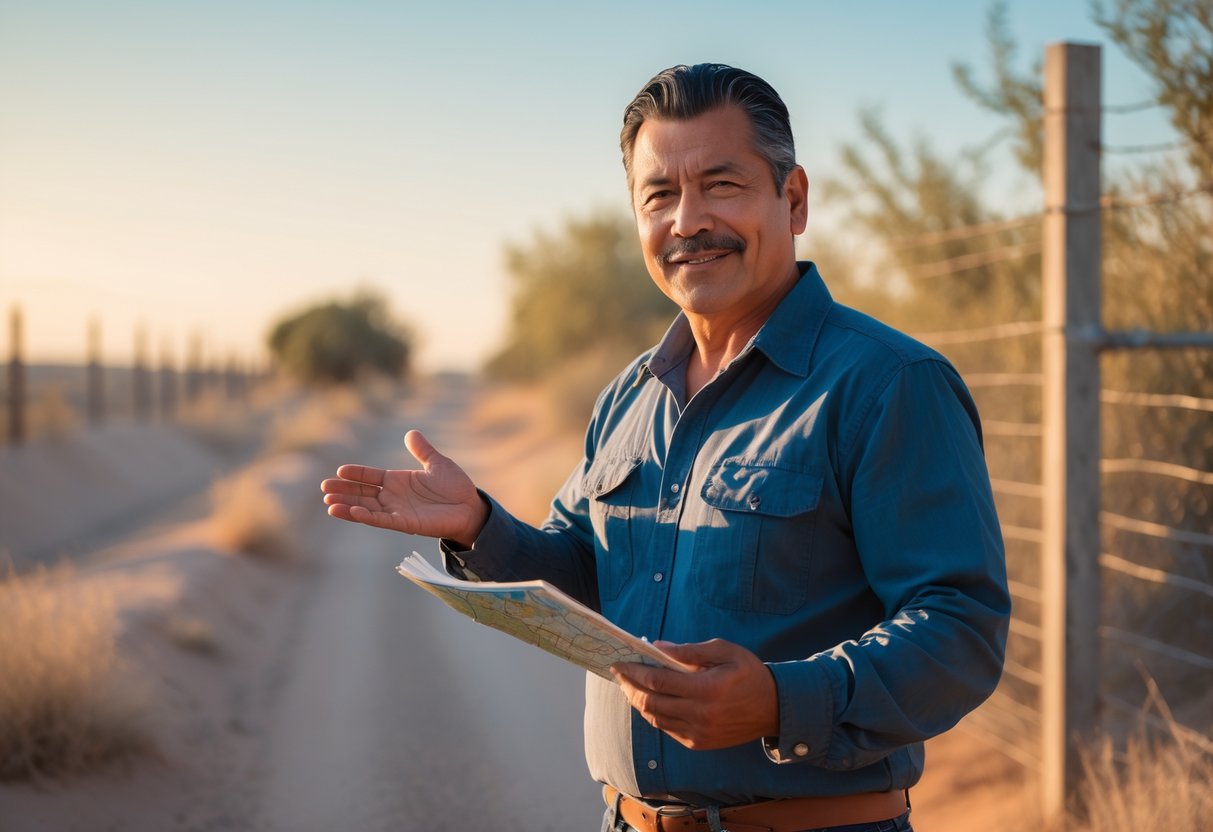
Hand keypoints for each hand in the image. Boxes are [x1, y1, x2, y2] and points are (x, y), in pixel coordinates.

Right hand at [321, 429, 488, 546]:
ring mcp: (397, 510)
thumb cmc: (455, 487)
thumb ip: (422, 450)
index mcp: (398, 481)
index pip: (370, 477)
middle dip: (343, 491)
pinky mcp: (405, 523)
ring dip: (348, 506)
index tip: (339, 470)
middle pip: (362, 493)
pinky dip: (367, 516)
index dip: (355, 474)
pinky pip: (382, 520)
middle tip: (324, 488)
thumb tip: (411, 433)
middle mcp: (393, 497)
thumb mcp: (437, 463)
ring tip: (329, 503)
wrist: (470, 507)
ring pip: (366, 508)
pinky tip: (352, 512)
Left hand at [610, 639, 778, 750]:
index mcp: (707, 688)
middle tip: (619, 674)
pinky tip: (649, 701)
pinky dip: (653, 714)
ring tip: (629, 686)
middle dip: (630, 687)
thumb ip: (690, 651)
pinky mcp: (698, 743)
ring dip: (638, 702)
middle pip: (651, 702)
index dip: (635, 672)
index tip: (620, 662)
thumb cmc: (748, 673)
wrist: (773, 708)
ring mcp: (698, 732)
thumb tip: (658, 648)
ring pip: (655, 718)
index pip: (658, 681)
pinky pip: (666, 728)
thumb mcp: (725, 651)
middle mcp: (700, 714)